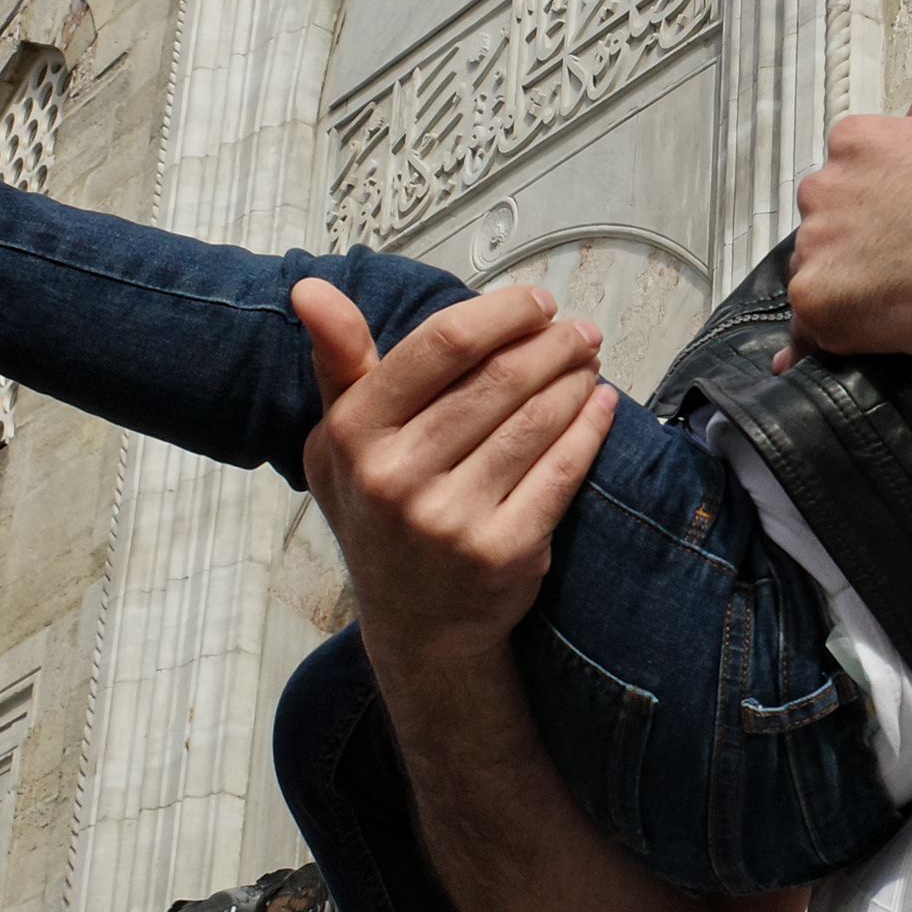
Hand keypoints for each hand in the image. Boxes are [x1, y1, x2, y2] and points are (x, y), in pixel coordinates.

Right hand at [294, 279, 615, 673]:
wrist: (416, 624)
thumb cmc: (379, 510)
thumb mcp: (340, 438)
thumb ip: (338, 359)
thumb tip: (310, 286)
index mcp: (355, 435)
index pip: (441, 345)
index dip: (501, 313)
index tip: (536, 302)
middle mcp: (397, 478)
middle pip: (498, 380)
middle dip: (552, 343)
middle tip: (579, 331)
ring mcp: (450, 520)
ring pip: (536, 420)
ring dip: (575, 379)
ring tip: (588, 361)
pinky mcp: (503, 552)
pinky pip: (562, 471)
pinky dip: (590, 428)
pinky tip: (601, 405)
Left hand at [780, 74, 911, 360]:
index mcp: (856, 142)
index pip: (852, 169)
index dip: (884, 196)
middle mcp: (823, 187)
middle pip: (829, 218)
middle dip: (859, 238)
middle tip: (909, 259)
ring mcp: (816, 245)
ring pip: (820, 267)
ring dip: (849, 281)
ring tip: (902, 299)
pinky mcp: (818, 299)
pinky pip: (812, 323)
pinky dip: (832, 330)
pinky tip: (862, 335)